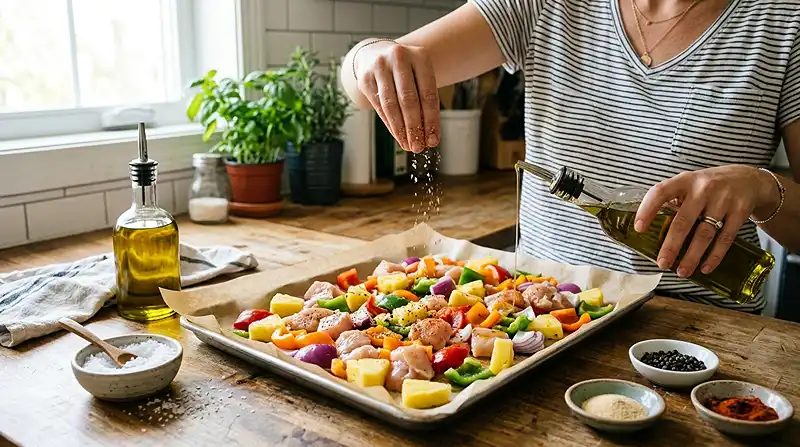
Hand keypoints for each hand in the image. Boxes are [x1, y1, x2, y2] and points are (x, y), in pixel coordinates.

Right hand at [354, 41, 439, 152]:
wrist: (376, 53)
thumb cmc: (406, 70)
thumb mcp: (420, 76)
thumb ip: (425, 100)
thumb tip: (428, 135)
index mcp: (420, 56)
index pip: (428, 94)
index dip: (431, 120)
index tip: (433, 140)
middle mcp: (399, 58)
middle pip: (408, 100)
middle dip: (414, 127)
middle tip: (418, 147)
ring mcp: (379, 67)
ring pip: (391, 105)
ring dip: (400, 129)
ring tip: (408, 145)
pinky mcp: (365, 78)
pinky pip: (379, 106)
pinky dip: (389, 124)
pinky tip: (397, 136)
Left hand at [634, 165, 777, 277]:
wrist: (747, 179)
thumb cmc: (708, 186)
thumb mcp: (689, 184)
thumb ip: (673, 201)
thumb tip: (649, 230)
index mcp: (684, 180)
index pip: (660, 192)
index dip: (647, 210)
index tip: (639, 229)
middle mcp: (703, 189)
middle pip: (683, 221)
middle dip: (671, 245)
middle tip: (662, 263)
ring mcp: (723, 200)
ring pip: (705, 234)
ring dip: (692, 256)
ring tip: (681, 272)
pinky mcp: (740, 211)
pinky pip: (725, 238)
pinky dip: (714, 256)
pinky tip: (705, 268)